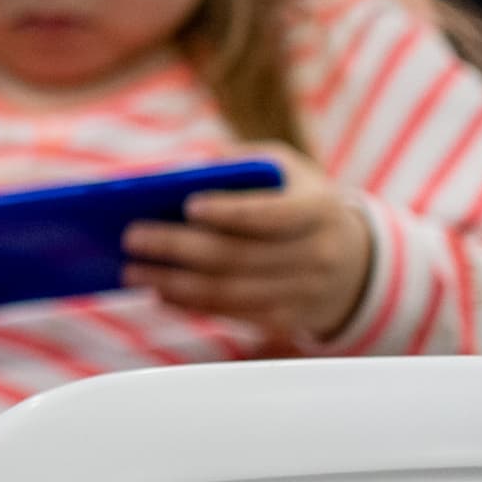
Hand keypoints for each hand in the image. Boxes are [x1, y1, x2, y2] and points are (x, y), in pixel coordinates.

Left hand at [124, 147, 374, 341]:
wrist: (349, 259)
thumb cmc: (296, 198)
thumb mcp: (283, 167)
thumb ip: (239, 162)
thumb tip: (180, 172)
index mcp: (319, 208)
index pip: (274, 214)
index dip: (232, 212)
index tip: (188, 205)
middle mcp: (318, 254)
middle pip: (240, 256)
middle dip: (179, 248)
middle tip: (131, 238)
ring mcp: (305, 292)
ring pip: (232, 292)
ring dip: (175, 284)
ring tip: (132, 271)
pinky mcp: (287, 319)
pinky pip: (234, 315)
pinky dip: (191, 304)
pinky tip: (158, 291)